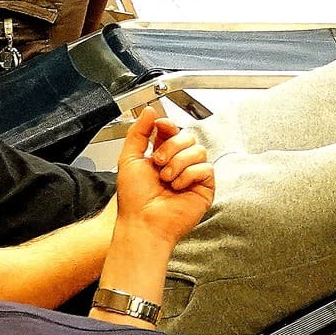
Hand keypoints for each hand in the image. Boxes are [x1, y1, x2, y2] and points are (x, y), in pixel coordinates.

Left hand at [115, 105, 214, 246]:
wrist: (143, 223)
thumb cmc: (134, 200)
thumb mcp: (128, 158)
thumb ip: (138, 132)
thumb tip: (149, 112)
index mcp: (161, 155)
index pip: (172, 130)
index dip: (167, 125)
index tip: (159, 127)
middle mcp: (178, 164)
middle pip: (187, 136)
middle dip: (171, 147)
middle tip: (158, 162)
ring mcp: (192, 175)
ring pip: (198, 150)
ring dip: (179, 162)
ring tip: (166, 178)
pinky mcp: (204, 188)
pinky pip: (206, 168)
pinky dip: (189, 174)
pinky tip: (178, 186)